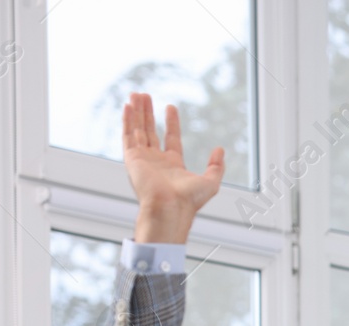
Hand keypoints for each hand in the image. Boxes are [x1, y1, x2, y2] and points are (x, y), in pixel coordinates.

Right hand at [121, 93, 224, 243]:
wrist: (170, 207)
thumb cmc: (189, 200)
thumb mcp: (211, 181)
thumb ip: (216, 166)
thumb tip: (220, 150)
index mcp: (173, 165)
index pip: (171, 138)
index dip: (171, 122)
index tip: (170, 107)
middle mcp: (156, 161)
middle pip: (150, 131)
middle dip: (148, 113)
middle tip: (145, 96)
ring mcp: (143, 159)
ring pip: (137, 130)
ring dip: (137, 112)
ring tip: (136, 94)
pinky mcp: (132, 158)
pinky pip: (127, 135)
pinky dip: (127, 120)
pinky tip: (128, 106)